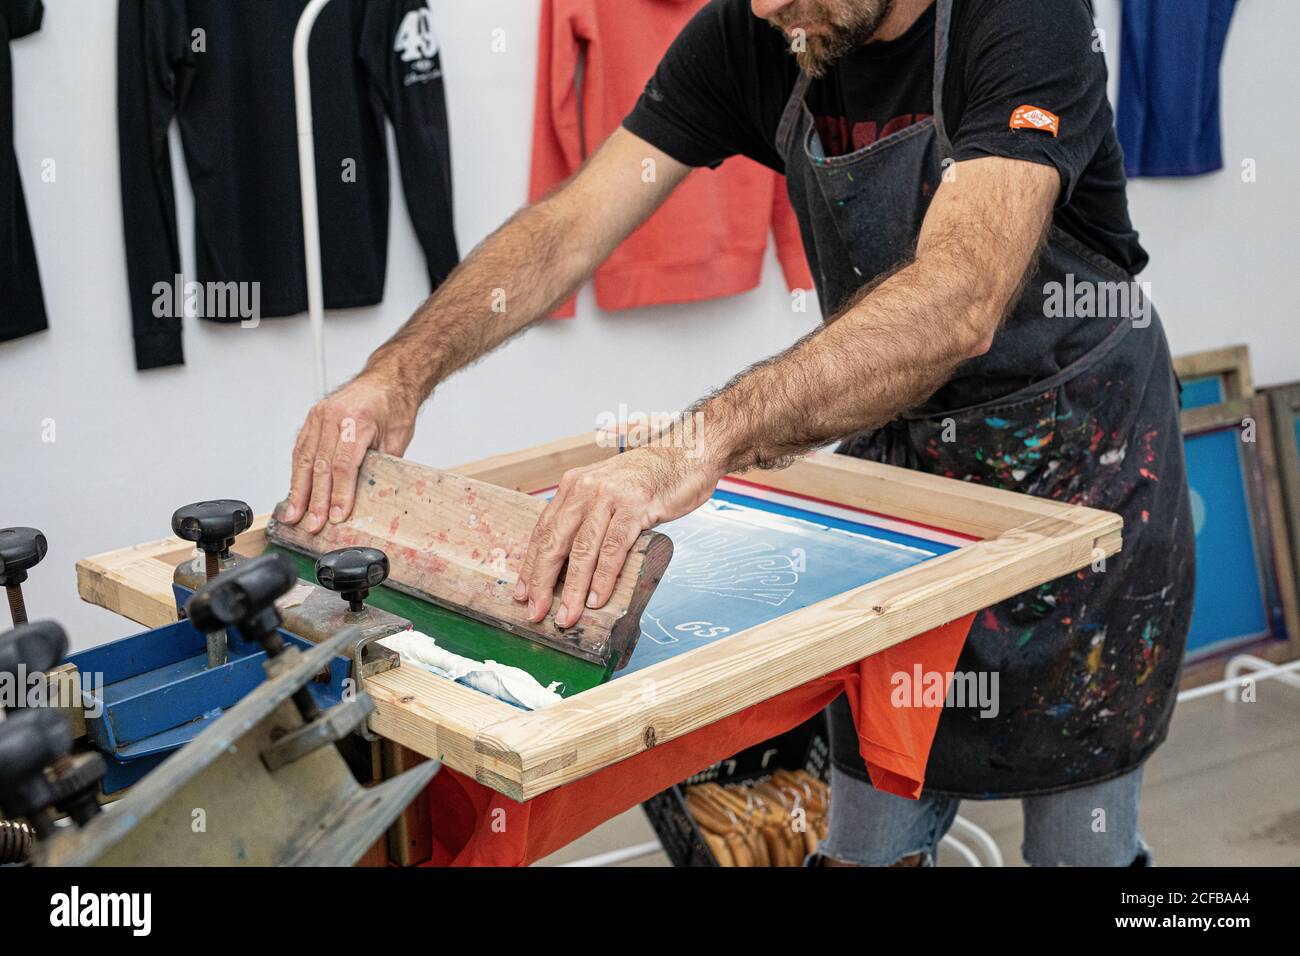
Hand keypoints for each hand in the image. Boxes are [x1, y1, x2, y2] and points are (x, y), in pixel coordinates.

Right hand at [280, 375, 418, 530]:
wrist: (388, 378)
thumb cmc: (395, 407)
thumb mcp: (398, 438)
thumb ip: (380, 465)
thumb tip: (368, 497)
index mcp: (358, 420)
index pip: (344, 465)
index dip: (339, 494)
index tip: (335, 516)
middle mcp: (335, 416)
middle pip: (321, 465)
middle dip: (315, 500)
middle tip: (311, 525)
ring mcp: (320, 415)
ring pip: (305, 459)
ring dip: (299, 490)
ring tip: (295, 515)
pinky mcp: (312, 417)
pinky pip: (301, 448)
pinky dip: (297, 472)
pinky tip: (295, 491)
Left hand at [513, 445, 722, 626]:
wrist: (685, 452)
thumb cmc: (649, 479)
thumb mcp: (608, 491)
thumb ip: (589, 517)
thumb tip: (572, 561)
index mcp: (573, 485)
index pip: (543, 531)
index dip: (531, 566)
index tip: (523, 594)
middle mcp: (585, 488)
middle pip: (555, 542)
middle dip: (542, 582)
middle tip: (536, 612)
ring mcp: (610, 496)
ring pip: (582, 550)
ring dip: (573, 588)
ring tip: (568, 615)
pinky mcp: (636, 506)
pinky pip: (613, 548)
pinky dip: (603, 577)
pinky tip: (597, 597)